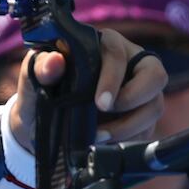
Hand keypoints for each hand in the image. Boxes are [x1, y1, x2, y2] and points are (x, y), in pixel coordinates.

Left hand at [6, 28, 166, 151]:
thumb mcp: (34, 80)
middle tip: (107, 115)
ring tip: (99, 137)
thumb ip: (41, 68)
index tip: (101, 103)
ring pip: (154, 105)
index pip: (118, 53)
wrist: (42, 123)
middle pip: (155, 75)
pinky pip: (148, 128)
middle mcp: (129, 65)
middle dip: (135, 98)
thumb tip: (54, 61)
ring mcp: (139, 91)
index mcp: (103, 46)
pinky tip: (106, 143)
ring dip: (130, 126)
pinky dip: (129, 139)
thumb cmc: (41, 92)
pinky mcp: (141, 116)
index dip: (113, 77)